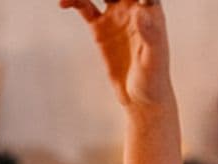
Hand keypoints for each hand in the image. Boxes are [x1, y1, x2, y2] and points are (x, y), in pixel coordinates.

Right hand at [59, 0, 174, 110]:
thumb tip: (140, 12)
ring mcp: (115, 16)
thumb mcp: (154, 59)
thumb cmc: (154, 80)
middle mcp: (133, 7)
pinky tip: (63, 4)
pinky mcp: (99, 27)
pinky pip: (84, 6)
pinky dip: (73, 1)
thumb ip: (151, 35)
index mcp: (150, 9)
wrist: (140, 98)